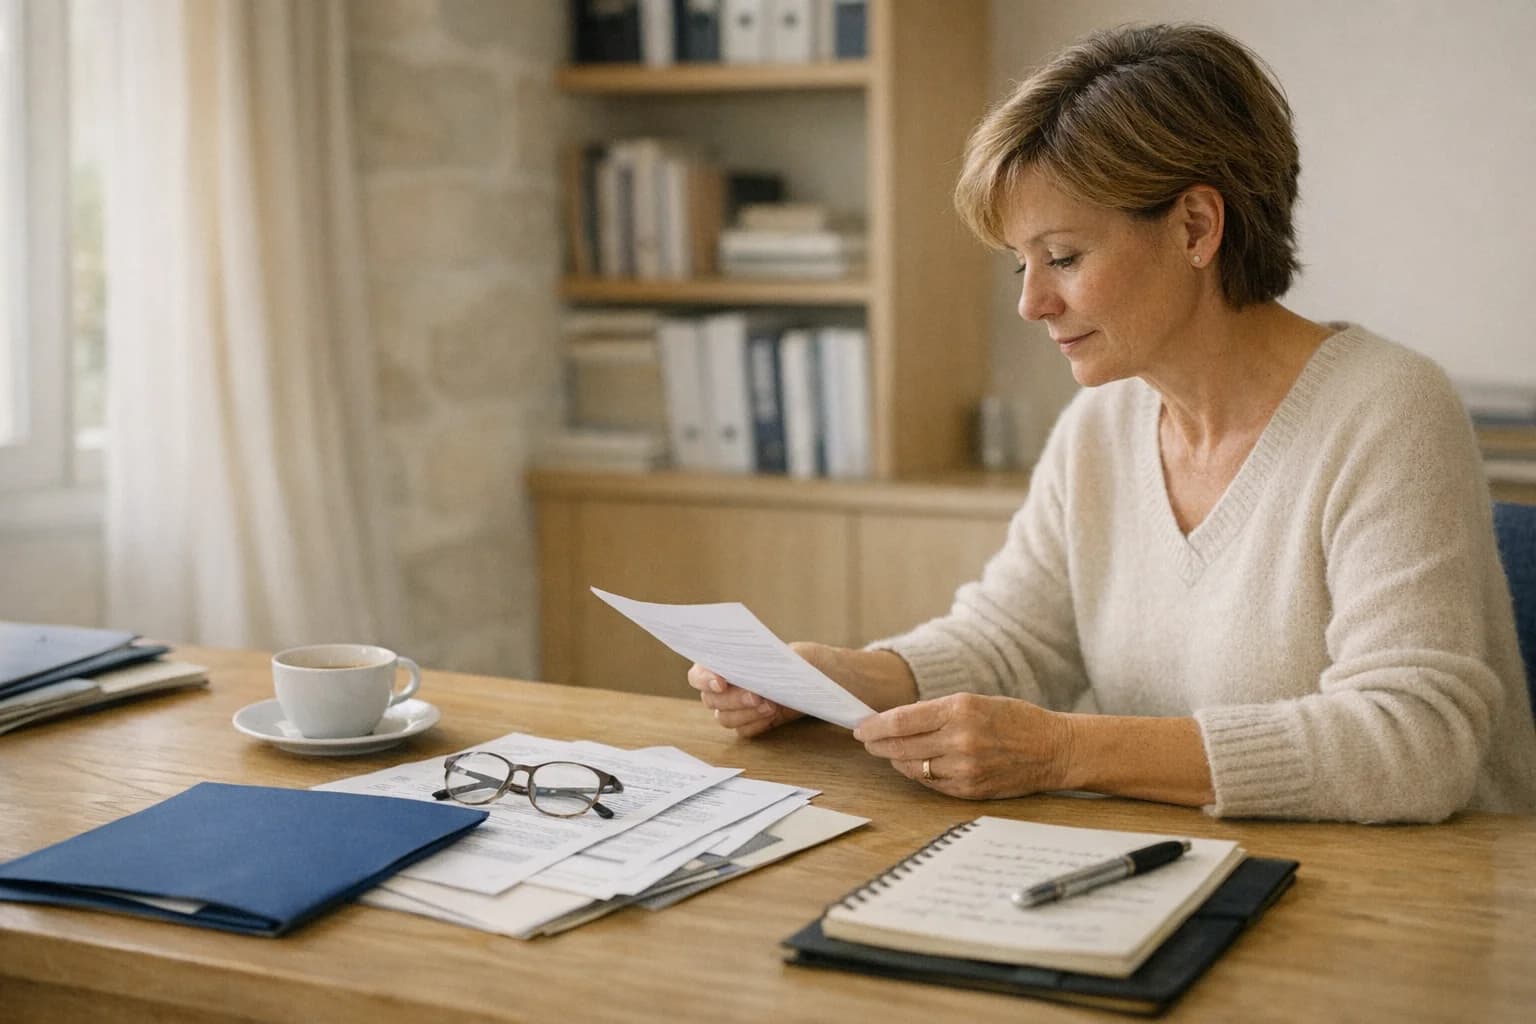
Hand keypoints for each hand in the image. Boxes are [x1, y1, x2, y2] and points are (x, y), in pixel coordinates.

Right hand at [687, 641, 832, 737]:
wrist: (828, 681)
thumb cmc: (809, 660)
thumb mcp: (798, 654)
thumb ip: (778, 661)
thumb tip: (764, 672)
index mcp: (727, 661)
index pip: (698, 673)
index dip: (704, 678)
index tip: (722, 681)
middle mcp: (726, 686)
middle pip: (710, 700)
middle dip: (733, 699)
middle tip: (757, 695)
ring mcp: (738, 707)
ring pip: (724, 718)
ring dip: (745, 713)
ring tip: (771, 705)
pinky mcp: (752, 722)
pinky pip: (742, 731)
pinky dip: (755, 724)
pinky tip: (773, 715)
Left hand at [851, 692, 1070, 798]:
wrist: (1054, 749)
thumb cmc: (1015, 719)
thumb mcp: (976, 701)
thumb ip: (938, 712)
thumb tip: (897, 722)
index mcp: (960, 709)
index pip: (901, 720)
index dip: (875, 726)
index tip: (861, 727)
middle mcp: (960, 739)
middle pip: (901, 746)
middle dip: (878, 744)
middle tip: (867, 741)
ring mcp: (965, 768)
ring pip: (912, 768)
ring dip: (895, 760)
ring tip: (888, 753)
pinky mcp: (970, 790)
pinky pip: (931, 784)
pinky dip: (918, 774)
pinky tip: (914, 766)